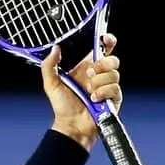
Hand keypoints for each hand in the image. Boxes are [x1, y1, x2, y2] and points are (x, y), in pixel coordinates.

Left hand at [39, 34, 120, 149]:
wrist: (72, 125)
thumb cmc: (63, 106)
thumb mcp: (51, 83)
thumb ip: (49, 65)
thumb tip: (55, 48)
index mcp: (87, 68)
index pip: (102, 50)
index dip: (107, 42)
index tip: (106, 39)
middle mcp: (100, 76)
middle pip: (113, 60)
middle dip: (102, 65)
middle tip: (89, 74)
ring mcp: (108, 87)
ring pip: (113, 74)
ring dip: (99, 82)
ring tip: (89, 92)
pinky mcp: (114, 98)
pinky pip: (114, 88)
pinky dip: (103, 93)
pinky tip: (94, 99)